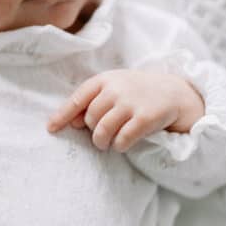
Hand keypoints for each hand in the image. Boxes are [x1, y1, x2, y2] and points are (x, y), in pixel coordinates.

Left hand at [47, 70, 204, 151]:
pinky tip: (123, 144)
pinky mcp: (145, 117)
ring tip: (107, 142)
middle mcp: (116, 89)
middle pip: (90, 119)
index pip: (78, 98)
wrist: (174, 91)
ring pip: (102, 131)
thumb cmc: (136, 92)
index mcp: (105, 79)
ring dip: (102, 142)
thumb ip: (91, 102)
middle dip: (92, 131)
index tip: (51, 129)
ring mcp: (131, 102)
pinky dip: (119, 146)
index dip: (62, 115)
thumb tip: (68, 123)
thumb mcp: (114, 89)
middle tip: (101, 135)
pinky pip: (122, 140)